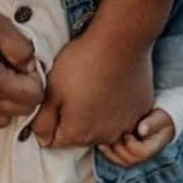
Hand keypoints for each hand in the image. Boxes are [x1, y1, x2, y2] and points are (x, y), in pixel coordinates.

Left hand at [31, 31, 153, 147]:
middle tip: (73, 89)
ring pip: (103, 127)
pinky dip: (117, 106)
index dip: (50, 119)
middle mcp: (104, 137)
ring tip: (93, 85)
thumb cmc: (83, 62)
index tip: (55, 99)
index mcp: (78, 134)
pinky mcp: (141, 111)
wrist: (120, 41)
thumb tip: (41, 139)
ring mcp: (126, 125)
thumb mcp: (51, 90)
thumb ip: (42, 121)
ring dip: (96, 114)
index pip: (55, 140)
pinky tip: (111, 85)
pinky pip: (124, 116)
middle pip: (80, 136)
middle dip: (73, 118)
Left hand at [98, 108, 174, 167]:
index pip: (141, 153)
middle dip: (119, 147)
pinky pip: (112, 157)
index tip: (127, 131)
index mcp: (152, 149)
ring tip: (105, 136)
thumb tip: (142, 130)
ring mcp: (132, 157)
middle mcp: (142, 157)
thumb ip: (152, 123)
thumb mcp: (160, 118)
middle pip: (128, 160)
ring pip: (118, 160)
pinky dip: (105, 149)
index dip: (131, 143)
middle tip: (114, 133)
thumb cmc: (159, 118)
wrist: (156, 121)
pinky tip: (101, 139)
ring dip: (110, 149)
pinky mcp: (123, 153)